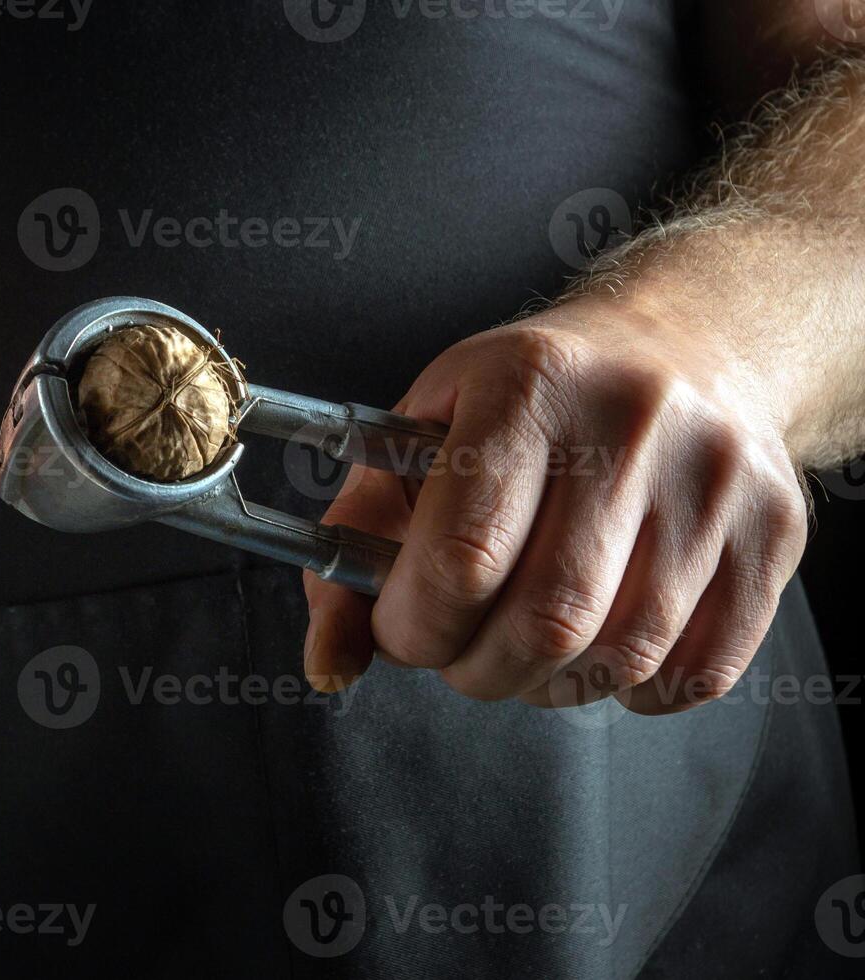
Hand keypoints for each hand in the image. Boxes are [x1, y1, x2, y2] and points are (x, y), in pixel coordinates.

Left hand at [304, 298, 807, 713]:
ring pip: (624, 656)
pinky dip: (634, 688)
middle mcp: (634, 422)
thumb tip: (326, 665)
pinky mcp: (777, 530)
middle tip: (461, 650)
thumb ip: (351, 547)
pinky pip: (699, 672)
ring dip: (553, 684)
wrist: (685, 342)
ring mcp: (718, 478)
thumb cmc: (526, 401)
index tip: (402, 629)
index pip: (462, 555)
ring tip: (528, 646)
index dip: (415, 626)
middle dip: (478, 669)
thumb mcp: (418, 435)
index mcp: (527, 384)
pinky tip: (603, 643)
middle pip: (547, 620)